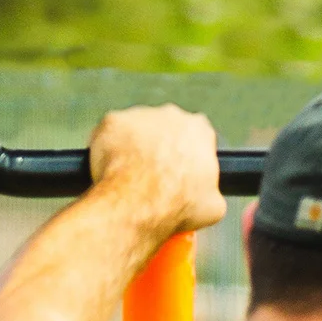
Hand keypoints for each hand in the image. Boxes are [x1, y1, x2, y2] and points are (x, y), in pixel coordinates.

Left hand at [89, 105, 226, 235]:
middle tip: (151, 176)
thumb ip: (212, 191)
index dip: (187, 156)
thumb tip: (207, 197)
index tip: (178, 173)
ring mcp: (140, 115)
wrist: (139, 206)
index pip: (196, 137)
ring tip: (129, 176)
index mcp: (200, 130)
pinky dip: (108, 148)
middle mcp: (172, 114)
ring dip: (133, 147)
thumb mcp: (213, 206)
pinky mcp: (113, 121)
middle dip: (159, 148)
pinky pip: (109, 133)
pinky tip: (110, 169)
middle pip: (165, 129)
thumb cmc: (177, 205)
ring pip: (136, 130)